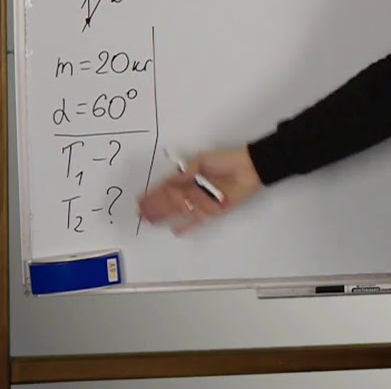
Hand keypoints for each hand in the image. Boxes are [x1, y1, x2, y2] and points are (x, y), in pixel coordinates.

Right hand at [137, 145, 262, 234]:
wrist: (249, 168)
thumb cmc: (225, 160)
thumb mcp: (202, 161)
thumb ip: (185, 174)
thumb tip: (168, 183)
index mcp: (188, 177)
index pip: (167, 187)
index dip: (154, 194)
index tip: (140, 200)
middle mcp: (193, 190)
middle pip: (171, 201)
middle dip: (156, 207)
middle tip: (142, 214)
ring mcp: (202, 201)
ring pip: (180, 211)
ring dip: (166, 216)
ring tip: (152, 222)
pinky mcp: (213, 211)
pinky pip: (198, 220)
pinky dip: (188, 225)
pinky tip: (175, 231)